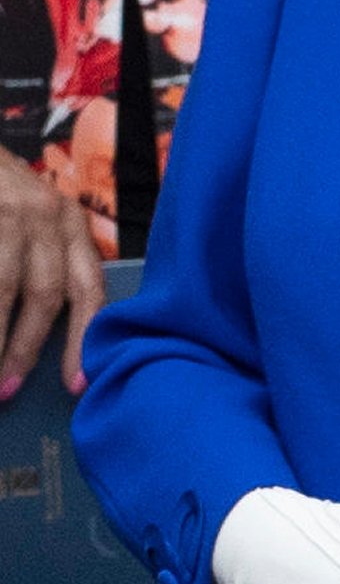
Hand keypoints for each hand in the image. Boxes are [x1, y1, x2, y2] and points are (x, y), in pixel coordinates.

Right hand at [0, 144, 103, 398]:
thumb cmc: (1, 193)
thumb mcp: (34, 219)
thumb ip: (46, 266)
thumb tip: (37, 339)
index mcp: (68, 222)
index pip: (88, 286)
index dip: (83, 339)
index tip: (77, 385)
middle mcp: (44, 215)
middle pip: (44, 296)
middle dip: (24, 350)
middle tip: (7, 389)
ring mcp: (8, 215)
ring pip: (4, 292)